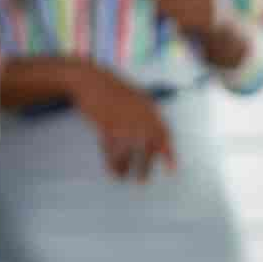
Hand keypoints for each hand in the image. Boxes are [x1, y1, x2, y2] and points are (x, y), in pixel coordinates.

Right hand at [69, 64, 175, 179]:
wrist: (90, 80)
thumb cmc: (114, 90)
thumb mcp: (137, 98)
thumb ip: (148, 116)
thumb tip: (157, 140)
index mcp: (149, 108)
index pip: (164, 134)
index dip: (168, 153)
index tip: (172, 170)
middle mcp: (138, 115)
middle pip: (146, 146)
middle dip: (145, 166)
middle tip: (142, 181)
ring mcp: (121, 120)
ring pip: (127, 150)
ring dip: (126, 166)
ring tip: (124, 177)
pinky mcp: (104, 124)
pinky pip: (111, 148)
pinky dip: (112, 162)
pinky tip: (113, 172)